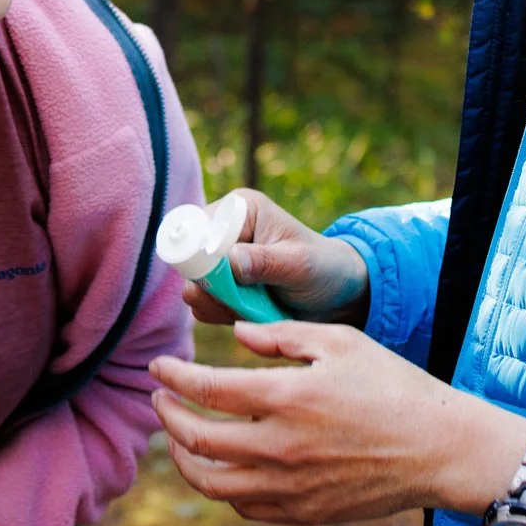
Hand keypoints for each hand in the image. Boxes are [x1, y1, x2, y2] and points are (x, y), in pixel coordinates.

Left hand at [150, 319, 525, 524]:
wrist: (438, 447)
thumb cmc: (392, 385)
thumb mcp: (340, 340)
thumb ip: (280, 335)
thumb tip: (235, 333)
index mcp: (287, 397)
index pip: (206, 389)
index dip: (174, 376)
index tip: (160, 366)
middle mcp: (281, 447)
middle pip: (197, 439)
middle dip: (168, 416)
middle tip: (161, 399)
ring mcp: (290, 486)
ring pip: (212, 483)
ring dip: (184, 458)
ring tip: (179, 438)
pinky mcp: (303, 512)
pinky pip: (244, 506)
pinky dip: (222, 486)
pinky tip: (223, 465)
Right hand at [183, 188, 368, 325]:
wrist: (337, 294)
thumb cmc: (324, 267)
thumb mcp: (299, 264)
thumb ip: (264, 262)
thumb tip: (229, 261)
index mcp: (238, 210)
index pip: (198, 230)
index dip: (202, 259)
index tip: (225, 283)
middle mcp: (221, 231)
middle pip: (188, 263)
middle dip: (213, 288)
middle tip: (245, 300)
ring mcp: (218, 262)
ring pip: (193, 289)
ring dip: (220, 305)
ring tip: (255, 306)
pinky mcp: (219, 287)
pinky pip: (203, 307)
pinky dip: (223, 315)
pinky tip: (251, 313)